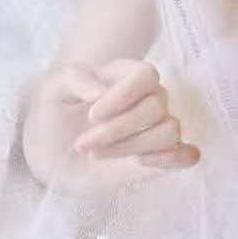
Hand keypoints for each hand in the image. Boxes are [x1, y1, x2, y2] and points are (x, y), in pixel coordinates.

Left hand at [21, 57, 200, 197]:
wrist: (50, 154)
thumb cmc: (55, 115)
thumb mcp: (53, 89)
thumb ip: (75, 77)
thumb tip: (102, 91)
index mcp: (126, 75)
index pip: (146, 75)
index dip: (124, 95)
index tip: (91, 114)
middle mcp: (147, 99)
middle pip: (156, 106)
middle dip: (117, 129)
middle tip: (82, 144)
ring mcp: (156, 128)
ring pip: (169, 131)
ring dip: (132, 147)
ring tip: (97, 154)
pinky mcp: (161, 157)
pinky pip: (187, 154)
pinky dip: (172, 158)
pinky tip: (141, 163)